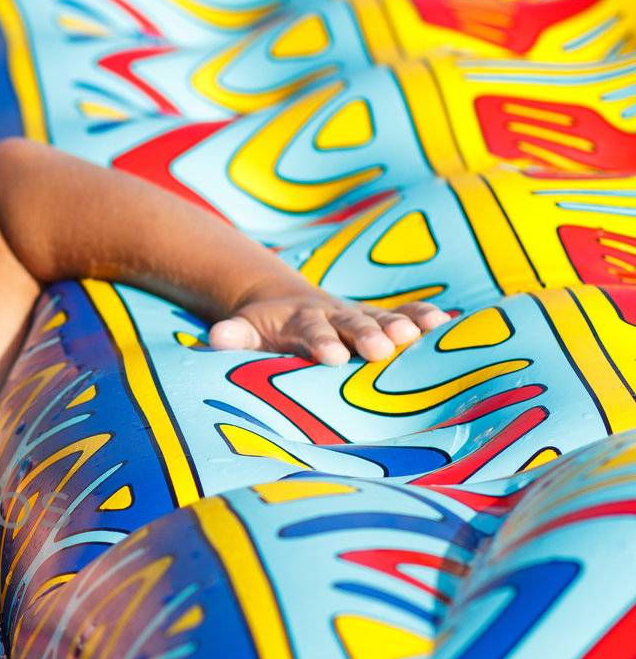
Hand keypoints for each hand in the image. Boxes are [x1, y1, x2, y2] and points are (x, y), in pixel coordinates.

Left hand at [208, 289, 451, 365]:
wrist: (280, 301)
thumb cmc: (261, 329)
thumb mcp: (242, 331)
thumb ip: (232, 336)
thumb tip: (216, 337)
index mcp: (299, 321)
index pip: (310, 331)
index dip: (321, 342)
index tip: (332, 357)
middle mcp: (332, 315)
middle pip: (351, 323)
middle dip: (366, 334)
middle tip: (381, 349)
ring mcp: (356, 316)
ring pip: (380, 317)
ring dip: (400, 324)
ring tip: (418, 334)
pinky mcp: (375, 319)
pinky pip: (402, 314)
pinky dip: (421, 316)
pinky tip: (443, 322)